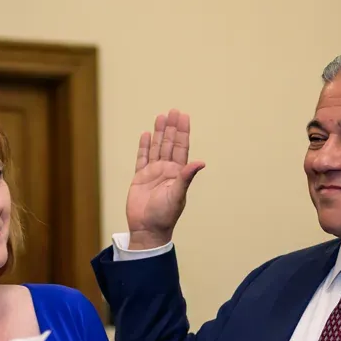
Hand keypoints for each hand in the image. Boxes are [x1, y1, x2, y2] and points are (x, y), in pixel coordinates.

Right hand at [124, 109, 204, 249]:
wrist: (147, 229)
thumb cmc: (165, 215)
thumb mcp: (178, 195)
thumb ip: (186, 177)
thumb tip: (201, 162)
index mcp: (177, 173)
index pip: (181, 148)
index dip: (182, 132)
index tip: (184, 116)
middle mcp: (166, 170)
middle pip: (169, 144)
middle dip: (171, 128)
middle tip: (173, 110)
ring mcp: (153, 173)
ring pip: (156, 148)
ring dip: (158, 133)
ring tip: (160, 116)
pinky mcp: (140, 178)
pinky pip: (142, 158)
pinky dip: (144, 146)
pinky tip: (145, 134)